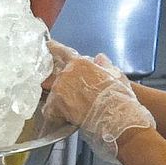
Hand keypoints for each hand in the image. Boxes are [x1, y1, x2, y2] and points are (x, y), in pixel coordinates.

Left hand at [43, 47, 154, 161]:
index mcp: (80, 63)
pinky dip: (56, 114)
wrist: (114, 115)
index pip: (62, 52)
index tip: (48, 45)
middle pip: (58, 76)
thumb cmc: (118, 96)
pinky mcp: (56, 104)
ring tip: (76, 110)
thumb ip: (105, 65)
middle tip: (76, 97)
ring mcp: (59, 88)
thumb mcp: (116, 75)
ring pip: (54, 93)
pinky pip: (50, 109)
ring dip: (61, 100)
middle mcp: (66, 73)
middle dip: (64, 85)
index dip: (54, 48)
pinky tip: (65, 119)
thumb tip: (100, 58)